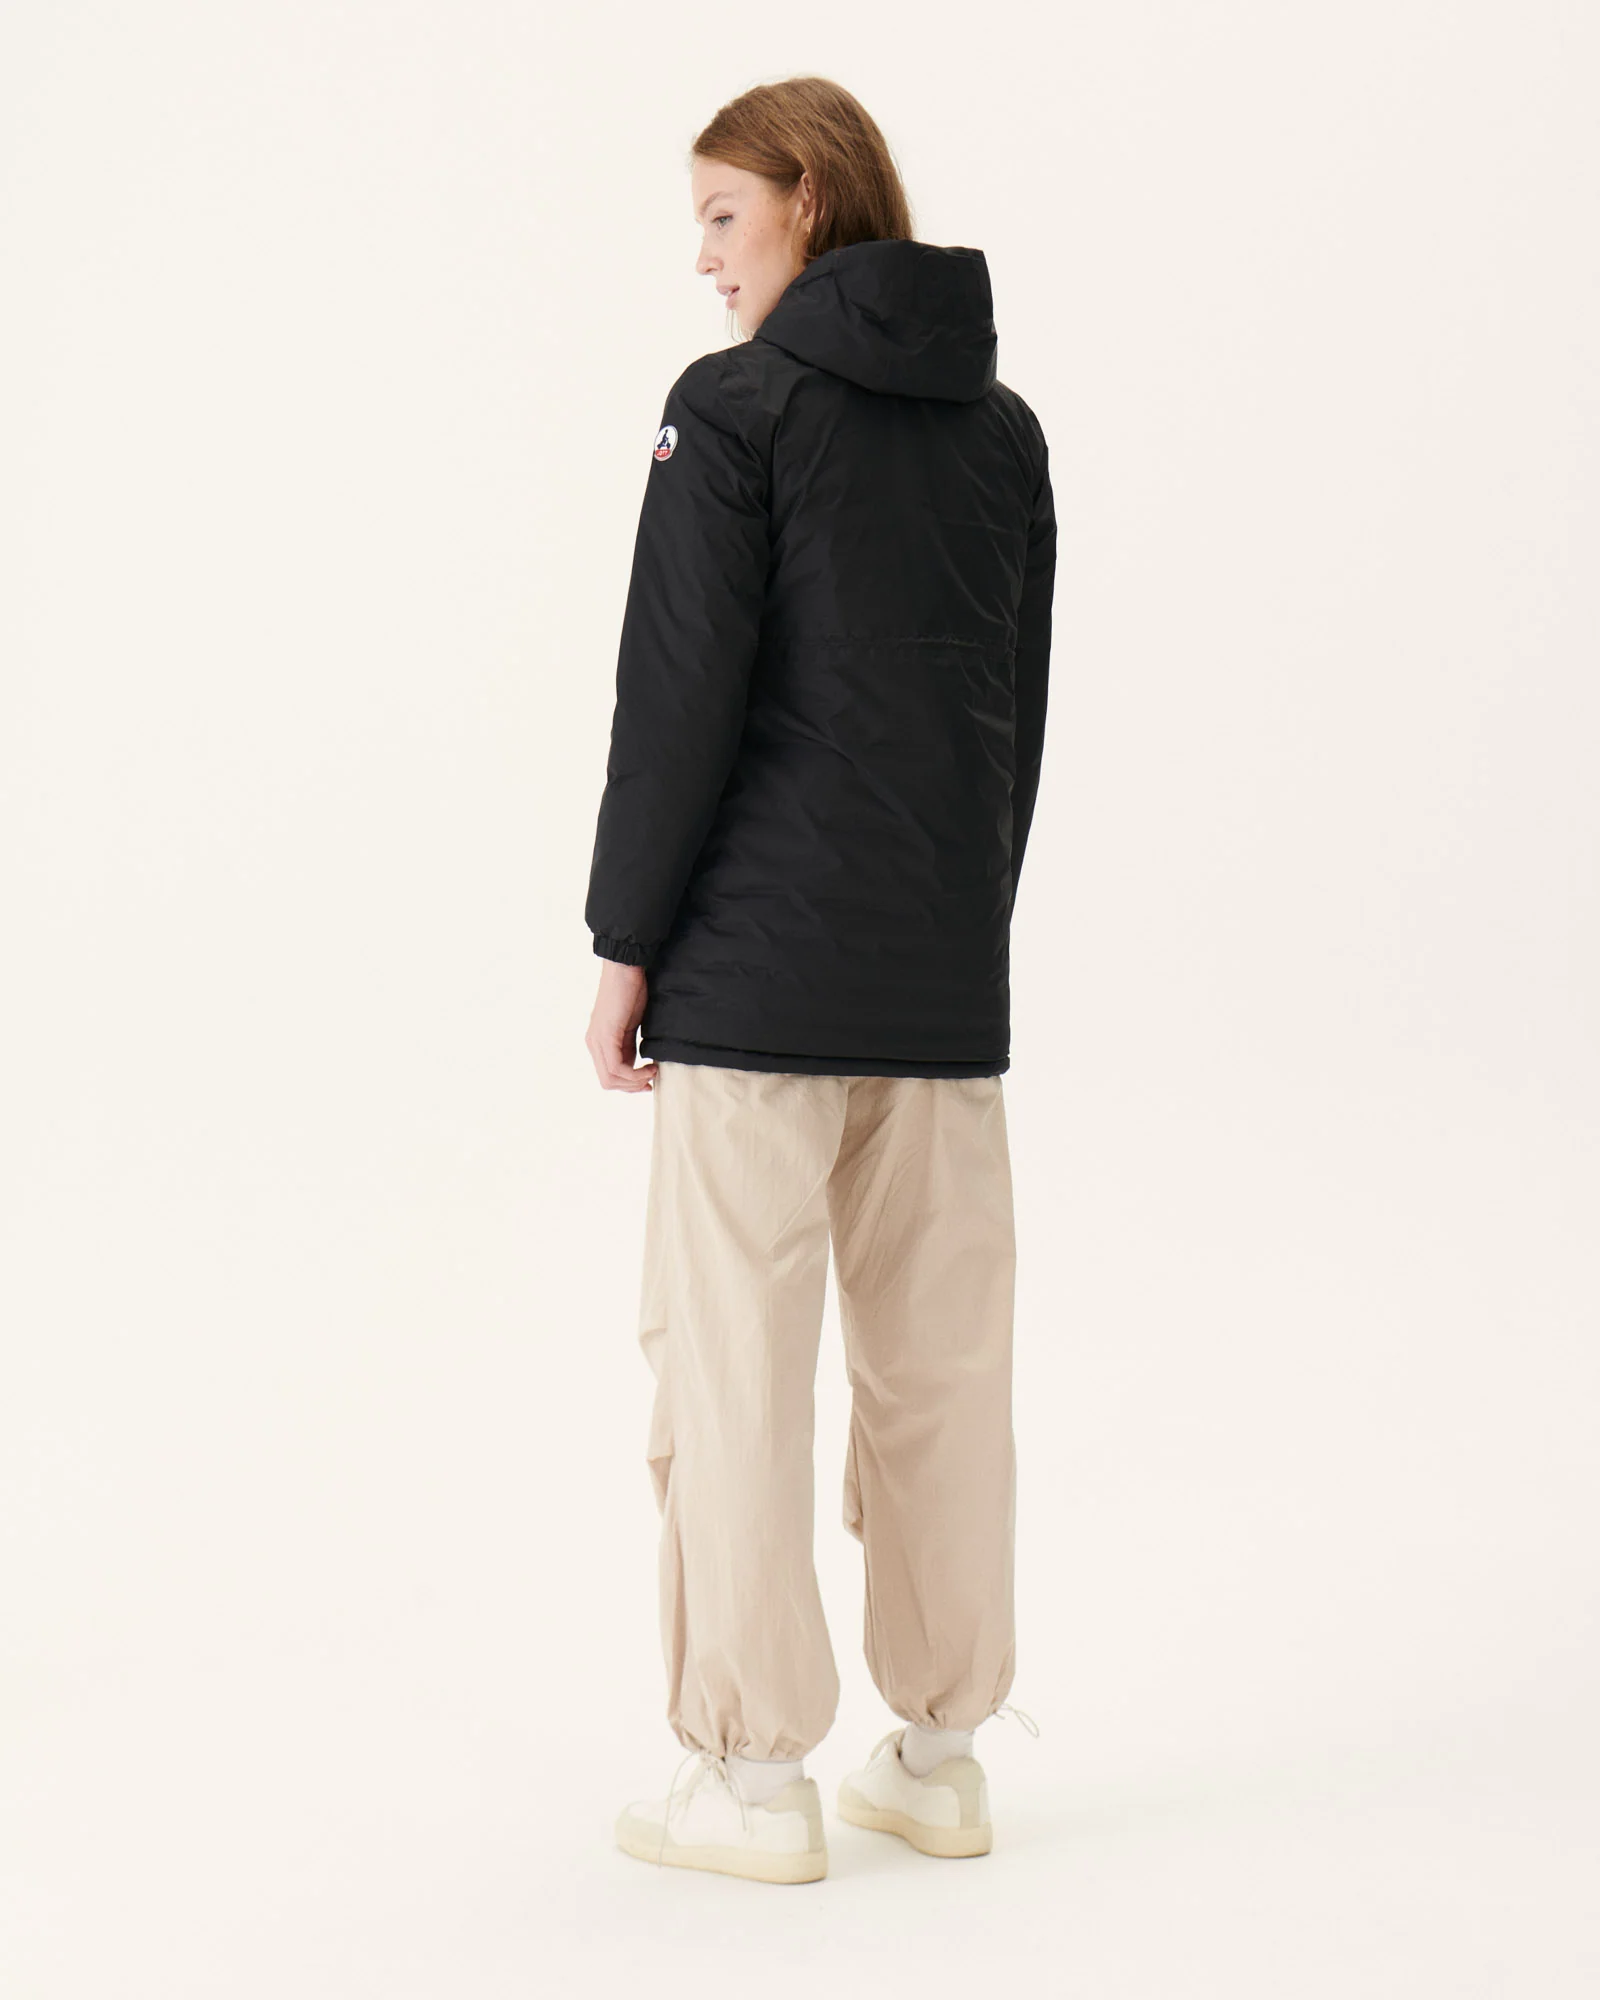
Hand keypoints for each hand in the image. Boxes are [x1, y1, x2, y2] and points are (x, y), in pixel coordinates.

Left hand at [586, 959, 659, 1091]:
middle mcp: (593, 1044)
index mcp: (598, 1042)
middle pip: (608, 1082)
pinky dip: (635, 1073)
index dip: (629, 1084)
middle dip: (632, 1087)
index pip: (609, 1076)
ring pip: (611, 1079)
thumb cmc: (632, 991)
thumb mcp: (631, 1026)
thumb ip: (629, 1046)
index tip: (649, 1080)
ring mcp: (597, 1041)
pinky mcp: (606, 1036)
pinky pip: (617, 1068)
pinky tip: (650, 1066)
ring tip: (653, 1072)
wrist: (626, 968)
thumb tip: (637, 1067)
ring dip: (635, 1082)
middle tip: (652, 1080)